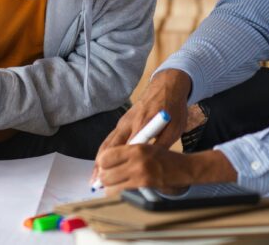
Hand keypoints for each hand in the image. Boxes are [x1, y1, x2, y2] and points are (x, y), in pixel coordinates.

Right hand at [91, 69, 191, 184]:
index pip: (124, 149)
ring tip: (94, 177)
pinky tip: (102, 163)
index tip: (110, 180)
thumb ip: (162, 144)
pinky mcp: (123, 121)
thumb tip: (153, 163)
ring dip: (99, 160)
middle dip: (100, 166)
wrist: (167, 86)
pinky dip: (104, 152)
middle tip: (95, 183)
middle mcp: (128, 123)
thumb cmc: (173, 108)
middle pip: (109, 147)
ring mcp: (123, 121)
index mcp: (141, 124)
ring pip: (106, 143)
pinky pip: (110, 139)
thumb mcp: (174, 128)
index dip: (116, 166)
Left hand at [94, 145, 236, 195]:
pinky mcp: (143, 185)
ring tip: (113, 182)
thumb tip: (104, 161)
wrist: (184, 168)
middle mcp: (136, 160)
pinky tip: (120, 188)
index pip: (106, 156)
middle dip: (103, 176)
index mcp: (136, 147)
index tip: (104, 165)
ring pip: (111, 183)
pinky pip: (121, 191)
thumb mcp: (145, 147)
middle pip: (106, 172)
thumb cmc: (164, 157)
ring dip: (109, 185)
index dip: (102, 162)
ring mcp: (140, 174)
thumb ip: (125, 152)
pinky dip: (117, 191)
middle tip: (106, 176)